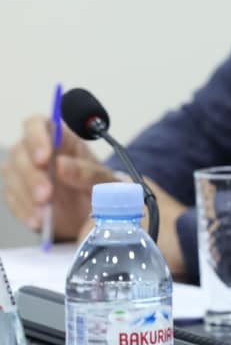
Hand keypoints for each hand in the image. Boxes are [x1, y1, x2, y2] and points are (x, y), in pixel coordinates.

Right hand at [3, 115, 115, 240]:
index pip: (37, 124)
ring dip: (26, 195)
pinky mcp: (17, 192)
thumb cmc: (99, 187)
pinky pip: (12, 198)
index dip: (36, 137)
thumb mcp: (104, 180)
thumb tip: (62, 165)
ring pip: (12, 174)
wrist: (94, 214)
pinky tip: (37, 220)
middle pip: (20, 152)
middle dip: (32, 175)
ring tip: (45, 214)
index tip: (44, 158)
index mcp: (61, 138)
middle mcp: (37, 150)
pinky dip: (24, 210)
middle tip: (46, 195)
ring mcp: (24, 171)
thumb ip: (88, 172)